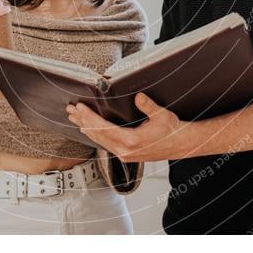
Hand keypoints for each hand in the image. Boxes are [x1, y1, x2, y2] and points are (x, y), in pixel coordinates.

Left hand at [66, 93, 187, 161]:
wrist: (181, 145)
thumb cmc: (172, 130)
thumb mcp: (162, 115)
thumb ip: (148, 106)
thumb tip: (138, 97)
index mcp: (132, 141)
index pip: (103, 128)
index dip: (89, 117)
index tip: (79, 108)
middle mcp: (125, 151)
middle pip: (97, 135)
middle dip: (82, 121)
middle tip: (70, 110)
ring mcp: (125, 155)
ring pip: (100, 141)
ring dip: (87, 128)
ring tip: (75, 118)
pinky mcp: (126, 155)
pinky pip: (106, 144)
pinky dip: (96, 135)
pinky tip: (90, 129)